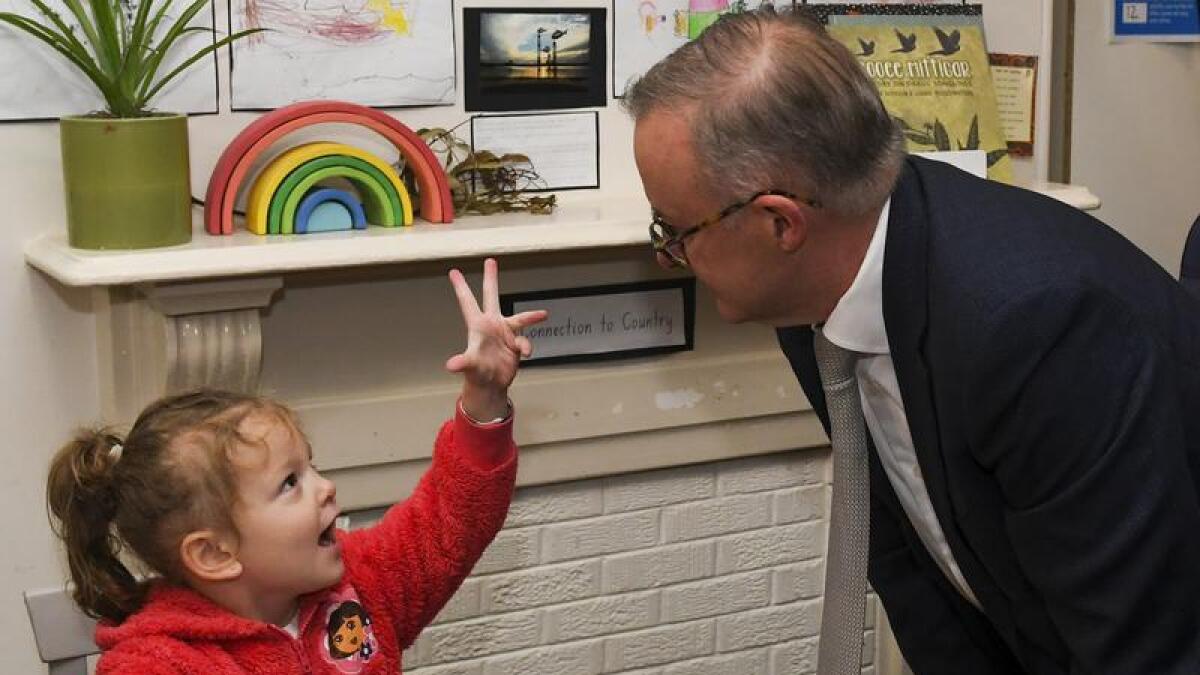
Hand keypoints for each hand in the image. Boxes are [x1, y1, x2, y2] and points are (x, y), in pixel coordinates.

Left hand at [446, 258, 547, 420]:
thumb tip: (451, 365)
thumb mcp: (470, 366)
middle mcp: (492, 325)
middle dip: (491, 278)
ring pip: (519, 317)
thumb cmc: (477, 374)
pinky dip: (527, 346)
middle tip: (490, 261)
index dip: (461, 287)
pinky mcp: (516, 343)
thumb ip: (463, 362)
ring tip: (542, 314)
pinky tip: (525, 354)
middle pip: (492, 296)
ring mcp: (505, 333)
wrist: (492, 386)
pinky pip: (526, 340)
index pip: (468, 302)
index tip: (453, 271)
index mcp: (478, 326)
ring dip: (531, 316)